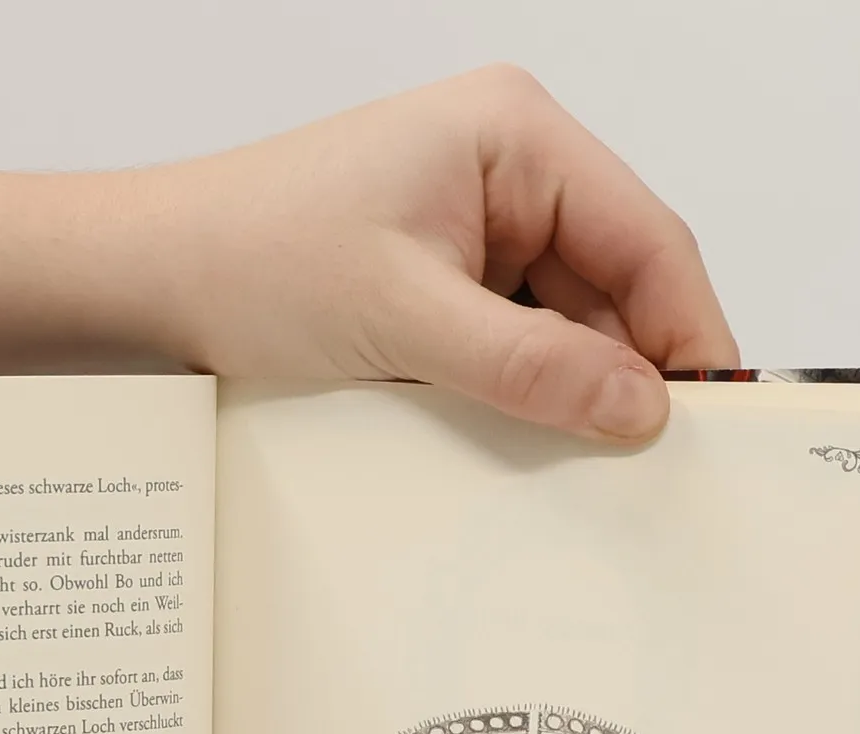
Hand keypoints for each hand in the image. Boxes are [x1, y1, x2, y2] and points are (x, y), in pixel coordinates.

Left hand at [150, 66, 736, 443]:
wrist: (150, 281)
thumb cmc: (251, 261)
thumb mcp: (404, 322)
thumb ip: (529, 365)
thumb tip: (637, 407)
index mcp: (515, 136)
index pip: (647, 239)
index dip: (688, 334)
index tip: (709, 422)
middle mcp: (507, 170)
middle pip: (616, 286)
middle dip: (626, 374)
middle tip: (644, 470)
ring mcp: (476, 227)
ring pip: (567, 324)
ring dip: (567, 393)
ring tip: (571, 466)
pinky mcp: (445, 280)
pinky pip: (515, 343)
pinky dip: (521, 395)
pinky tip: (516, 444)